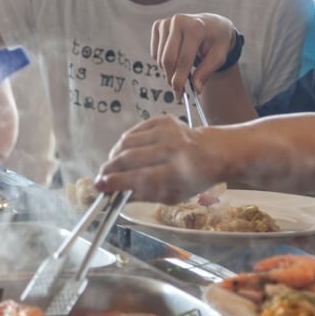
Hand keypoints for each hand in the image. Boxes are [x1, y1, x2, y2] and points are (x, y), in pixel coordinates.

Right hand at [95, 114, 224, 202]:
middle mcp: (173, 148)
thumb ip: (143, 195)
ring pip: (127, 142)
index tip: (101, 186)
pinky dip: (125, 143)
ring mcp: (168, 131)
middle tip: (101, 177)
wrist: (213, 151)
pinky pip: (134, 131)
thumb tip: (114, 195)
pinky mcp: (163, 120)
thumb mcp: (172, 195)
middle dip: (110, 168)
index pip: (140, 177)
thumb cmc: (193, 178)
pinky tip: (126, 152)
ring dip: (115, 155)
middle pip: (130, 158)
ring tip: (113, 165)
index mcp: (178, 172)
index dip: (117, 182)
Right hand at [151, 13, 236, 94]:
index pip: (183, 60)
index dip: (180, 80)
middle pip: (168, 59)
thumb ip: (205, 72)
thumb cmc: (217, 41)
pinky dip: (162, 62)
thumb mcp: (218, 57)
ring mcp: (166, 22)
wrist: (212, 24)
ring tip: (180, 73)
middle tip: (177, 90)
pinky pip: (155, 53)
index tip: (179, 94)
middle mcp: (178, 21)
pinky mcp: (158, 25)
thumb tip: (195, 88)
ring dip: (168, 71)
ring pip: (160, 58)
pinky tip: (175, 60)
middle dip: (171, 78)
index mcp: (195, 28)